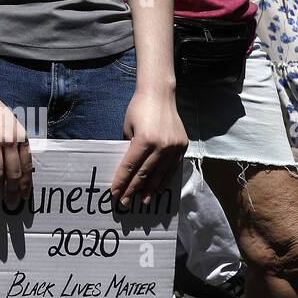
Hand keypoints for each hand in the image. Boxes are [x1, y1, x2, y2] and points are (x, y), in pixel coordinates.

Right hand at [0, 84, 31, 207]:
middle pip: (13, 174)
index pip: (26, 167)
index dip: (25, 184)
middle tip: (10, 204)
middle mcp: (10, 141)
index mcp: (21, 137)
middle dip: (12, 192)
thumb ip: (17, 143)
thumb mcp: (13, 124)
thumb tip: (18, 167)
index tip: (23, 196)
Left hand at [114, 84, 187, 207]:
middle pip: (145, 173)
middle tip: (125, 203)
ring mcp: (174, 147)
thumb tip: (128, 169)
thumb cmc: (138, 109)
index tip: (114, 193)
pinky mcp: (182, 146)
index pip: (130, 166)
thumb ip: (129, 148)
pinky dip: (164, 179)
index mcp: (144, 140)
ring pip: (161, 174)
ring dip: (151, 189)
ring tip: (144, 201)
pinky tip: (158, 188)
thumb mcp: (127, 128)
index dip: (122, 181)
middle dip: (134, 189)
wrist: (160, 94)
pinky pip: (172, 168)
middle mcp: (161, 145)